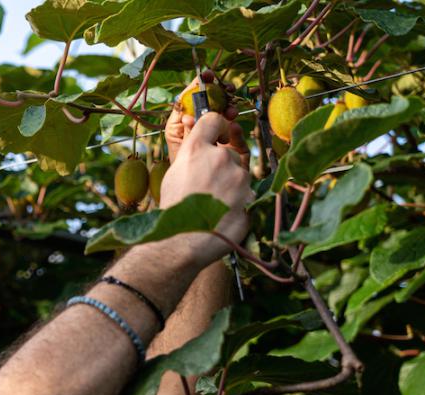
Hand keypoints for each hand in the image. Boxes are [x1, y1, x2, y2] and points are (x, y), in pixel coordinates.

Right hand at [159, 111, 251, 260]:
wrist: (181, 244)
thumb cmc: (173, 210)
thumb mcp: (174, 173)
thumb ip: (191, 152)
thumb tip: (198, 135)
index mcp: (197, 149)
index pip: (214, 119)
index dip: (216, 127)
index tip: (217, 136)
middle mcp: (221, 158)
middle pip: (227, 154)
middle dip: (220, 167)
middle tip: (205, 188)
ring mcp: (239, 179)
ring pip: (239, 176)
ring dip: (230, 187)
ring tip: (212, 206)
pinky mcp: (251, 199)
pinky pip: (245, 196)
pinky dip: (236, 205)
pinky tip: (221, 216)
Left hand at [165, 78, 246, 167]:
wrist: (195, 200)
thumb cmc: (179, 170)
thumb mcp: (177, 142)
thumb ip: (182, 126)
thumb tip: (188, 114)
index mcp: (187, 122)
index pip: (195, 97)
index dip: (201, 84)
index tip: (206, 75)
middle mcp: (205, 129)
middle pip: (215, 103)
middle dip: (220, 94)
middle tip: (225, 88)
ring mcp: (221, 139)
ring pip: (229, 117)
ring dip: (230, 110)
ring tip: (230, 110)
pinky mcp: (235, 152)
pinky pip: (238, 136)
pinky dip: (236, 129)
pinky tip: (234, 126)